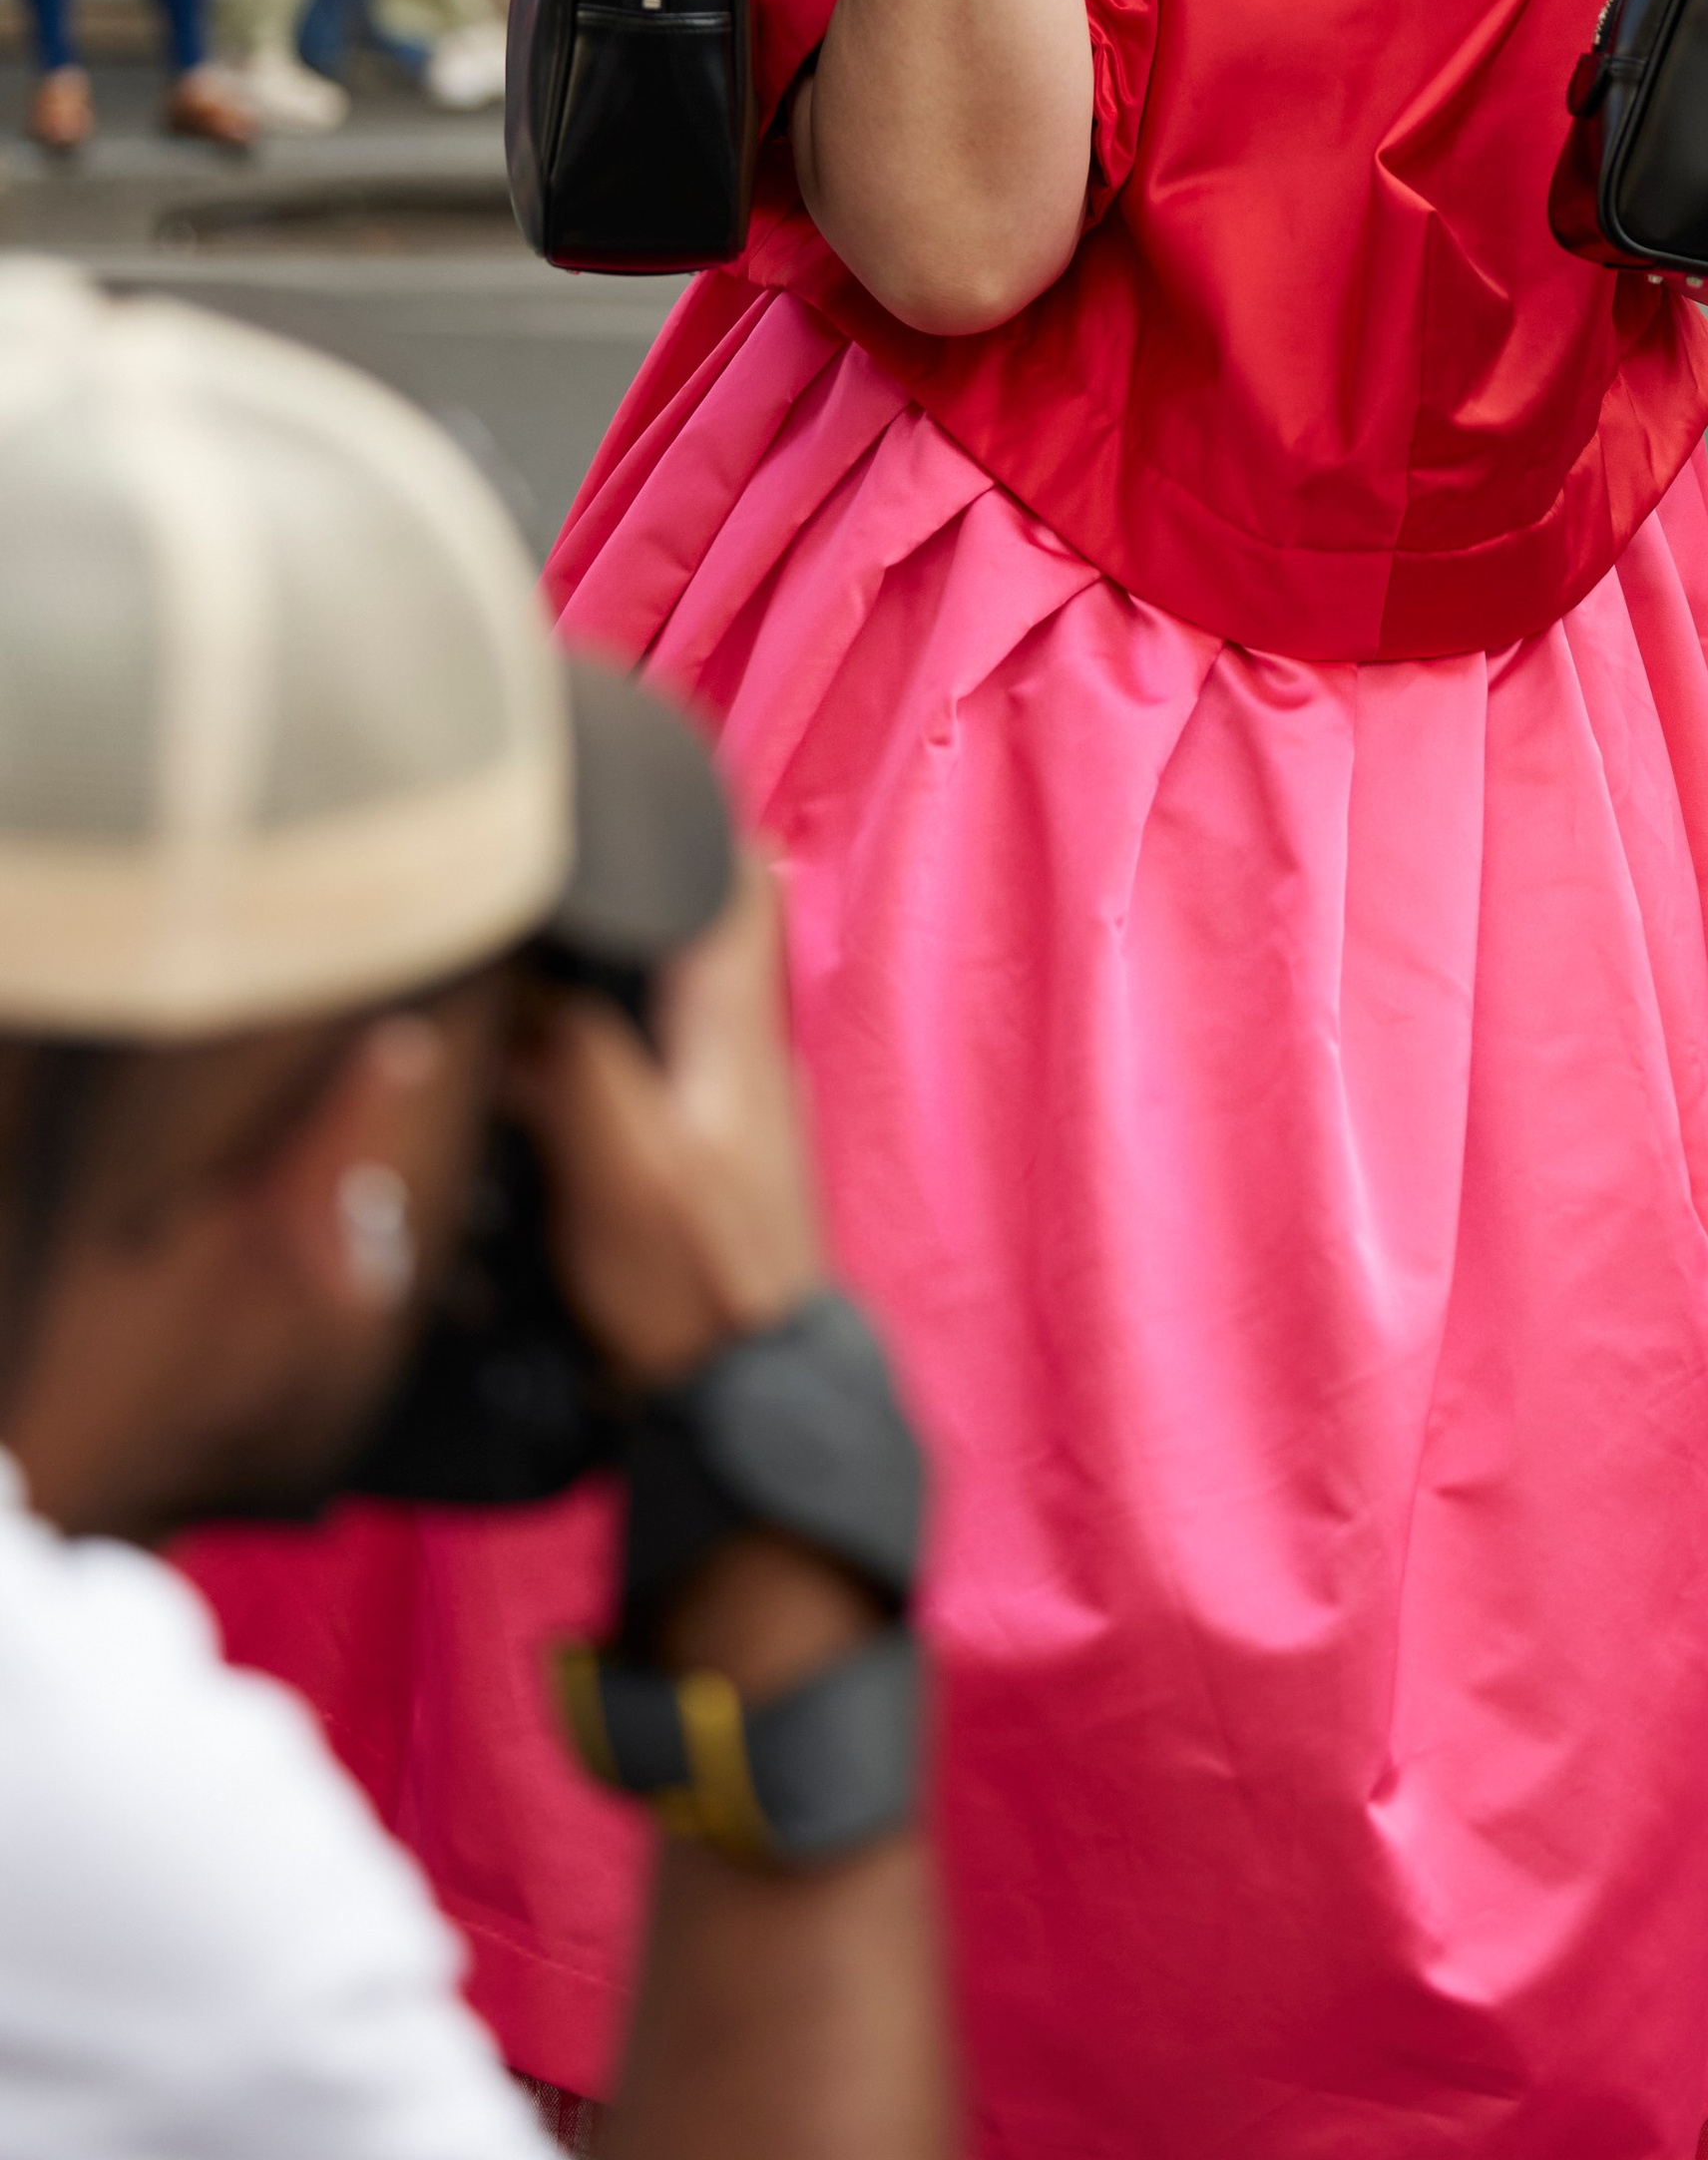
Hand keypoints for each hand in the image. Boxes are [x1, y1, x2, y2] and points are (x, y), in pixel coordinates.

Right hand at [503, 850, 828, 1394]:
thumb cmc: (690, 1283)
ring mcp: (723, 1101)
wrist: (737, 1401)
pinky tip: (536, 1048)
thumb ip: (570, 1055)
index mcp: (733, 1025)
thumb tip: (516, 976)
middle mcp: (740, 1046)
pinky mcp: (695, 1153)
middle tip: (548, 840)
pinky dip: (599, 1028)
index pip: (735, 875)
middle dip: (634, 874)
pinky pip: (646, 1053)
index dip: (692, 808)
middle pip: (696, 921)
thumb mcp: (617, 1160)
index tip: (628, 759)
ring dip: (609, 956)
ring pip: (666, 987)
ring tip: (524, 931)